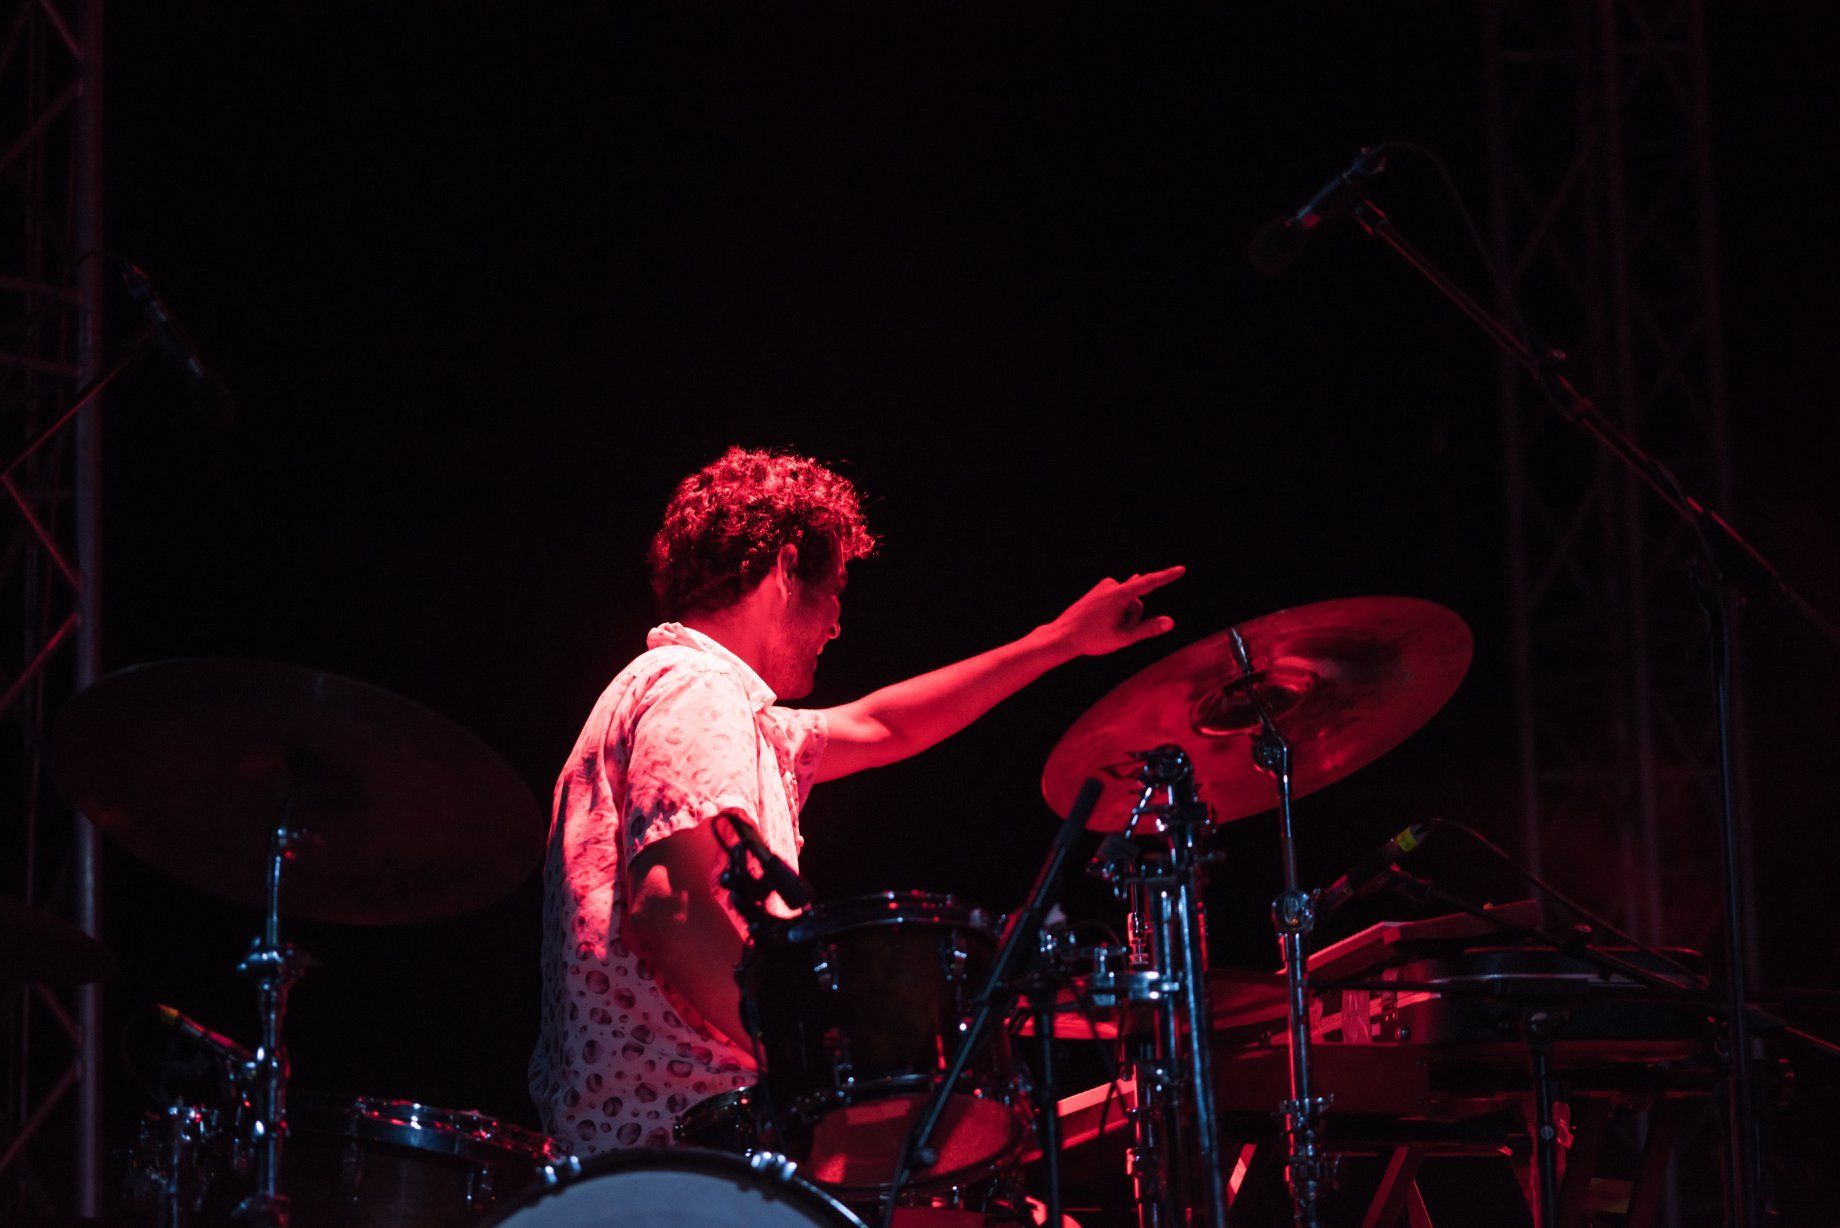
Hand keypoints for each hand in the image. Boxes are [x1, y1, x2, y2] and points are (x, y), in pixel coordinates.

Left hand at [1044, 565, 1184, 657]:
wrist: (1062, 636)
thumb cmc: (1091, 639)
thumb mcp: (1123, 638)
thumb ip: (1148, 629)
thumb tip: (1171, 622)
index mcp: (1118, 595)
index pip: (1149, 583)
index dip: (1167, 576)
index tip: (1181, 569)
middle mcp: (1111, 585)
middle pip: (1138, 603)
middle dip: (1133, 618)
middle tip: (1113, 632)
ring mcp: (1104, 587)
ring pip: (1128, 603)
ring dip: (1123, 616)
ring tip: (1104, 627)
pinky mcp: (1099, 590)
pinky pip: (1119, 600)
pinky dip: (1118, 609)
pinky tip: (1117, 604)